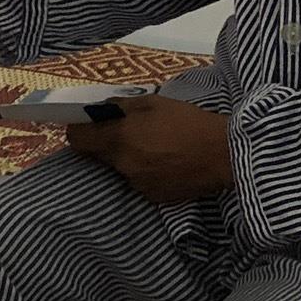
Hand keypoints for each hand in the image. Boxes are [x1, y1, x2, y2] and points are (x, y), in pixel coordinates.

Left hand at [66, 94, 235, 203]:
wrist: (223, 155)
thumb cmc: (188, 121)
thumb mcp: (153, 102)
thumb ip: (121, 106)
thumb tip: (102, 109)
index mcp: (120, 138)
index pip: (77, 140)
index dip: (78, 130)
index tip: (87, 125)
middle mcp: (123, 165)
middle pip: (97, 155)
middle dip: (105, 143)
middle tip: (127, 131)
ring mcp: (138, 184)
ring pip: (120, 169)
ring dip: (127, 158)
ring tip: (153, 146)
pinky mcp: (153, 197)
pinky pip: (138, 181)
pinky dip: (144, 172)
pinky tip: (165, 162)